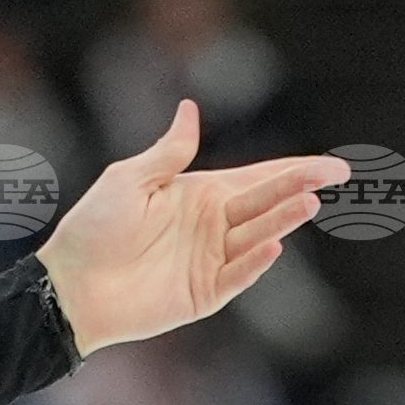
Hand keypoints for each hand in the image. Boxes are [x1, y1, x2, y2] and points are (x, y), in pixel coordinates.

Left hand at [37, 104, 349, 356]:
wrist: (69, 285)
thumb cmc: (93, 229)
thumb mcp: (130, 179)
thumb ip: (169, 153)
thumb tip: (191, 109)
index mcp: (199, 194)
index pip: (258, 177)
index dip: (296, 170)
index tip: (332, 166)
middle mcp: (211, 227)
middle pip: (265, 203)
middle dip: (299, 188)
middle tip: (334, 176)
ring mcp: (208, 262)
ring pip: (255, 238)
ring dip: (282, 221)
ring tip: (308, 204)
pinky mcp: (199, 296)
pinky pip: (234, 277)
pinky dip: (253, 264)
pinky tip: (273, 245)